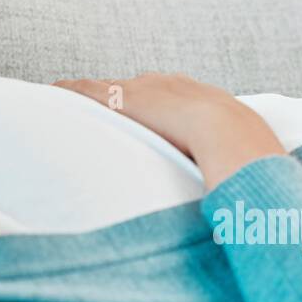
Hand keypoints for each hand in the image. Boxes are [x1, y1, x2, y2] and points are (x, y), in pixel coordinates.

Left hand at [53, 72, 284, 188]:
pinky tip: (52, 94)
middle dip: (122, 96)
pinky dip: (70, 93)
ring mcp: (151, 90)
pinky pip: (89, 90)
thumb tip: (243, 214)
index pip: (175, 99)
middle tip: (102, 107)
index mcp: (208, 100)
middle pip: (140, 88)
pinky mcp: (126, 99)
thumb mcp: (245, 165)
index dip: (158, 109)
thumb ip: (234, 177)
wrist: (234, 138)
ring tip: (67, 98)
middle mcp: (177, 87)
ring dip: (91, 94)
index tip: (147, 119)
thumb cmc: (249, 162)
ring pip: (112, 87)